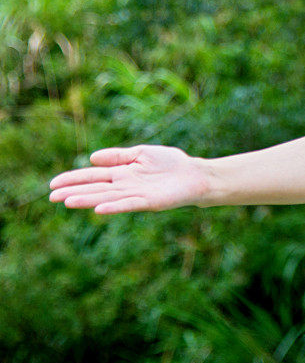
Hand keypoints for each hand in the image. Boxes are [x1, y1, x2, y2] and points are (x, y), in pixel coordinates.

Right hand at [48, 145, 209, 214]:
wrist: (195, 175)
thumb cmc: (171, 164)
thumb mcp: (142, 153)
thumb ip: (119, 156)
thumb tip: (92, 158)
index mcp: (122, 173)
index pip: (93, 176)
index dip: (73, 179)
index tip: (52, 184)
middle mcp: (125, 185)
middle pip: (95, 189)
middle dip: (73, 192)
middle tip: (51, 196)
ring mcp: (136, 194)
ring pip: (107, 198)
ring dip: (88, 200)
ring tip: (67, 201)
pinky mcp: (149, 202)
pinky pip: (129, 204)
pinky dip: (114, 207)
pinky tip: (99, 209)